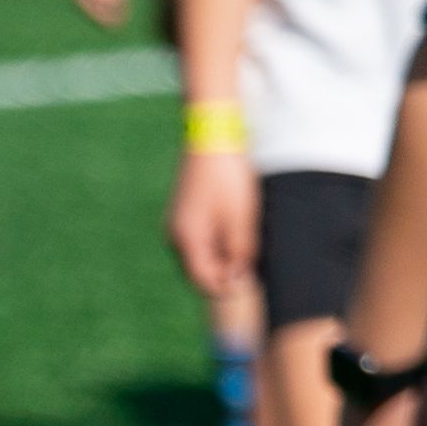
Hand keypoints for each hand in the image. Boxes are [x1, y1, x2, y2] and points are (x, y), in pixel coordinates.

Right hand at [165, 147, 258, 299]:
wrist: (213, 138)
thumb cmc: (228, 178)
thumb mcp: (241, 217)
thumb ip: (239, 252)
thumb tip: (237, 280)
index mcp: (187, 240)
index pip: (203, 280)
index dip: (227, 287)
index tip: (250, 280)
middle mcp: (175, 236)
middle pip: (199, 271)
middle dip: (224, 272)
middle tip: (250, 258)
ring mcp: (177, 223)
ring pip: (200, 255)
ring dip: (221, 256)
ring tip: (245, 239)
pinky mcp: (184, 213)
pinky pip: (199, 239)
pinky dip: (216, 242)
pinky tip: (235, 228)